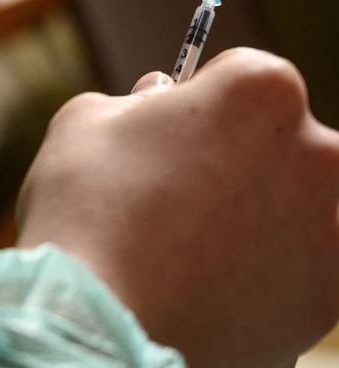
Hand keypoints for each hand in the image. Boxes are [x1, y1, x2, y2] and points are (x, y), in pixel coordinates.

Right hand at [17, 48, 338, 367]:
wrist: (98, 327)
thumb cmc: (86, 208)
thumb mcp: (86, 120)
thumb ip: (136, 99)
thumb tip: (159, 100)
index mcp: (264, 94)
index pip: (241, 73)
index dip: (197, 99)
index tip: (167, 127)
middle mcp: (322, 156)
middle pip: (279, 139)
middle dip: (235, 155)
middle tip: (171, 190)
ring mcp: (333, 234)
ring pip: (292, 205)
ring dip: (252, 214)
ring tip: (183, 246)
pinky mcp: (328, 302)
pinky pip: (293, 268)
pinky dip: (259, 273)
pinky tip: (201, 285)